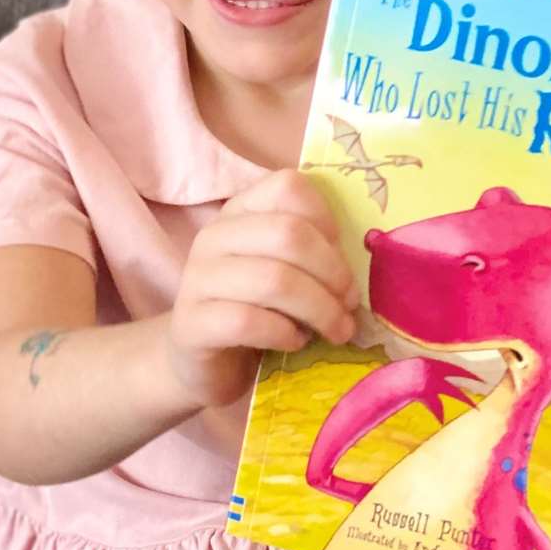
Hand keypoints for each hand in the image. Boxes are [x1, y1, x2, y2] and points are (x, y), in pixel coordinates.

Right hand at [166, 168, 359, 409]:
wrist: (204, 363)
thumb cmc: (258, 309)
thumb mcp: (284, 269)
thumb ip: (311, 253)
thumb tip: (358, 261)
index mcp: (240, 211)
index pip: (288, 186)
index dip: (326, 219)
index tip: (341, 256)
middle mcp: (215, 236)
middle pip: (289, 234)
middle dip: (332, 272)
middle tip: (350, 304)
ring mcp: (198, 278)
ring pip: (274, 280)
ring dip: (319, 309)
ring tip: (337, 330)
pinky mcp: (192, 323)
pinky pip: (248, 321)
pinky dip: (285, 333)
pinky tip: (295, 342)